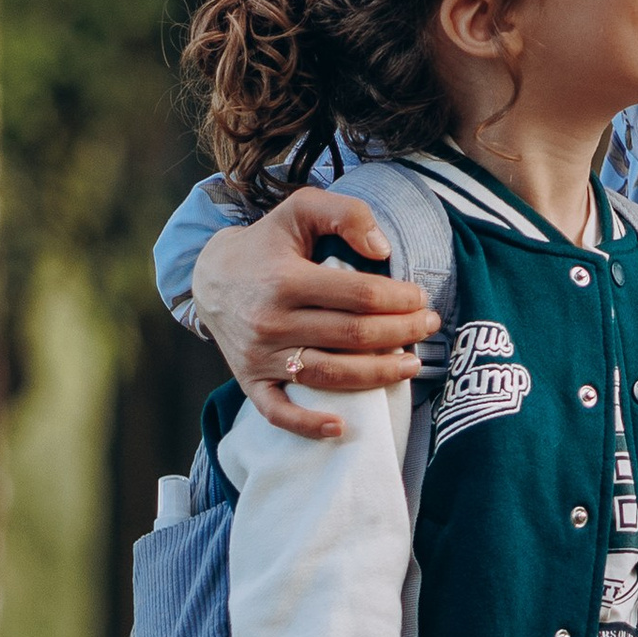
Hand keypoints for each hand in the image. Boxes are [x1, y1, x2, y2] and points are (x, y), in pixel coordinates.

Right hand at [190, 195, 437, 438]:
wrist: (209, 276)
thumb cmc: (267, 243)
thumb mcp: (301, 209)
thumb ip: (346, 214)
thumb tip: (383, 250)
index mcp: (285, 279)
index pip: (360, 295)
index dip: (400, 299)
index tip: (420, 299)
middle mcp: (271, 321)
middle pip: (353, 335)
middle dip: (402, 333)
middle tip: (428, 326)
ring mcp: (260, 356)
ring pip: (329, 374)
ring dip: (378, 374)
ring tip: (412, 365)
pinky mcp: (250, 381)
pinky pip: (278, 412)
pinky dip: (309, 425)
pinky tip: (341, 427)